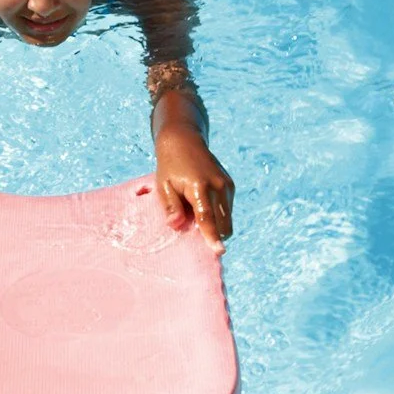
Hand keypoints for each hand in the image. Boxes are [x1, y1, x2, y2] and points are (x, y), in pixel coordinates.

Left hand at [155, 123, 233, 248]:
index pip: (207, 217)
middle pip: (223, 223)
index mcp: (199, 187)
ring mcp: (226, 185)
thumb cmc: (170, 166)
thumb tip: (176, 226)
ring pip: (227, 219)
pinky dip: (218, 215)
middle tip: (195, 231)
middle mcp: (218, 186)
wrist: (184, 141)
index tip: (219, 252)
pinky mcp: (230, 185)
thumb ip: (171, 207)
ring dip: (215, 225)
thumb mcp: (163, 186)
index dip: (212, 236)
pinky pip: (227, 210)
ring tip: (195, 210)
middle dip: (213, 234)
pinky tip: (202, 204)